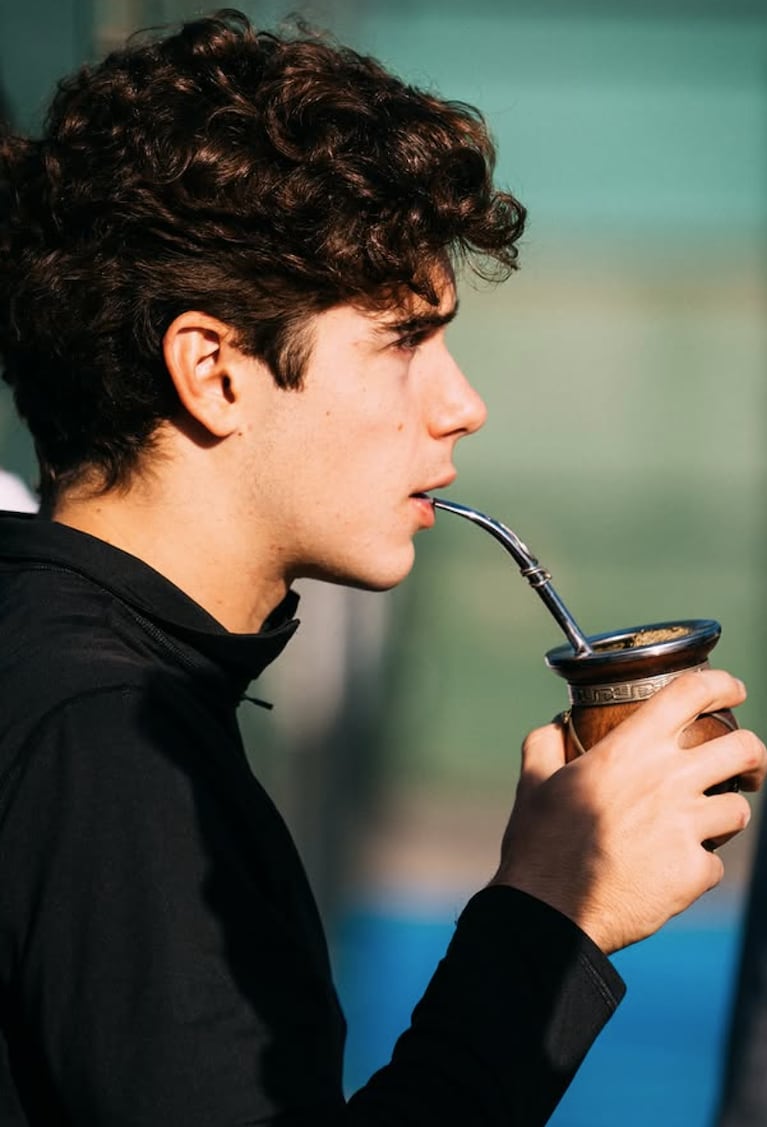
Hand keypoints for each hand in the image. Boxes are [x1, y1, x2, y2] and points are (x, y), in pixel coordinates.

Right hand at [490, 669, 766, 953]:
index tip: (733, 691)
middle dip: (753, 755)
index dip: (722, 684)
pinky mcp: (694, 871)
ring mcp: (685, 826)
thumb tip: (558, 725)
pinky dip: (699, 868)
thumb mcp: (534, 782)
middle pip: (743, 748)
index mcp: (629, 749)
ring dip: (727, 815)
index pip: (691, 693)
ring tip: (708, 825)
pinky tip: (674, 873)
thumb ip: (546, 743)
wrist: (551, 910)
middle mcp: (666, 779)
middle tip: (745, 766)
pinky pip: (715, 864)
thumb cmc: (539, 844)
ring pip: (739, 811)